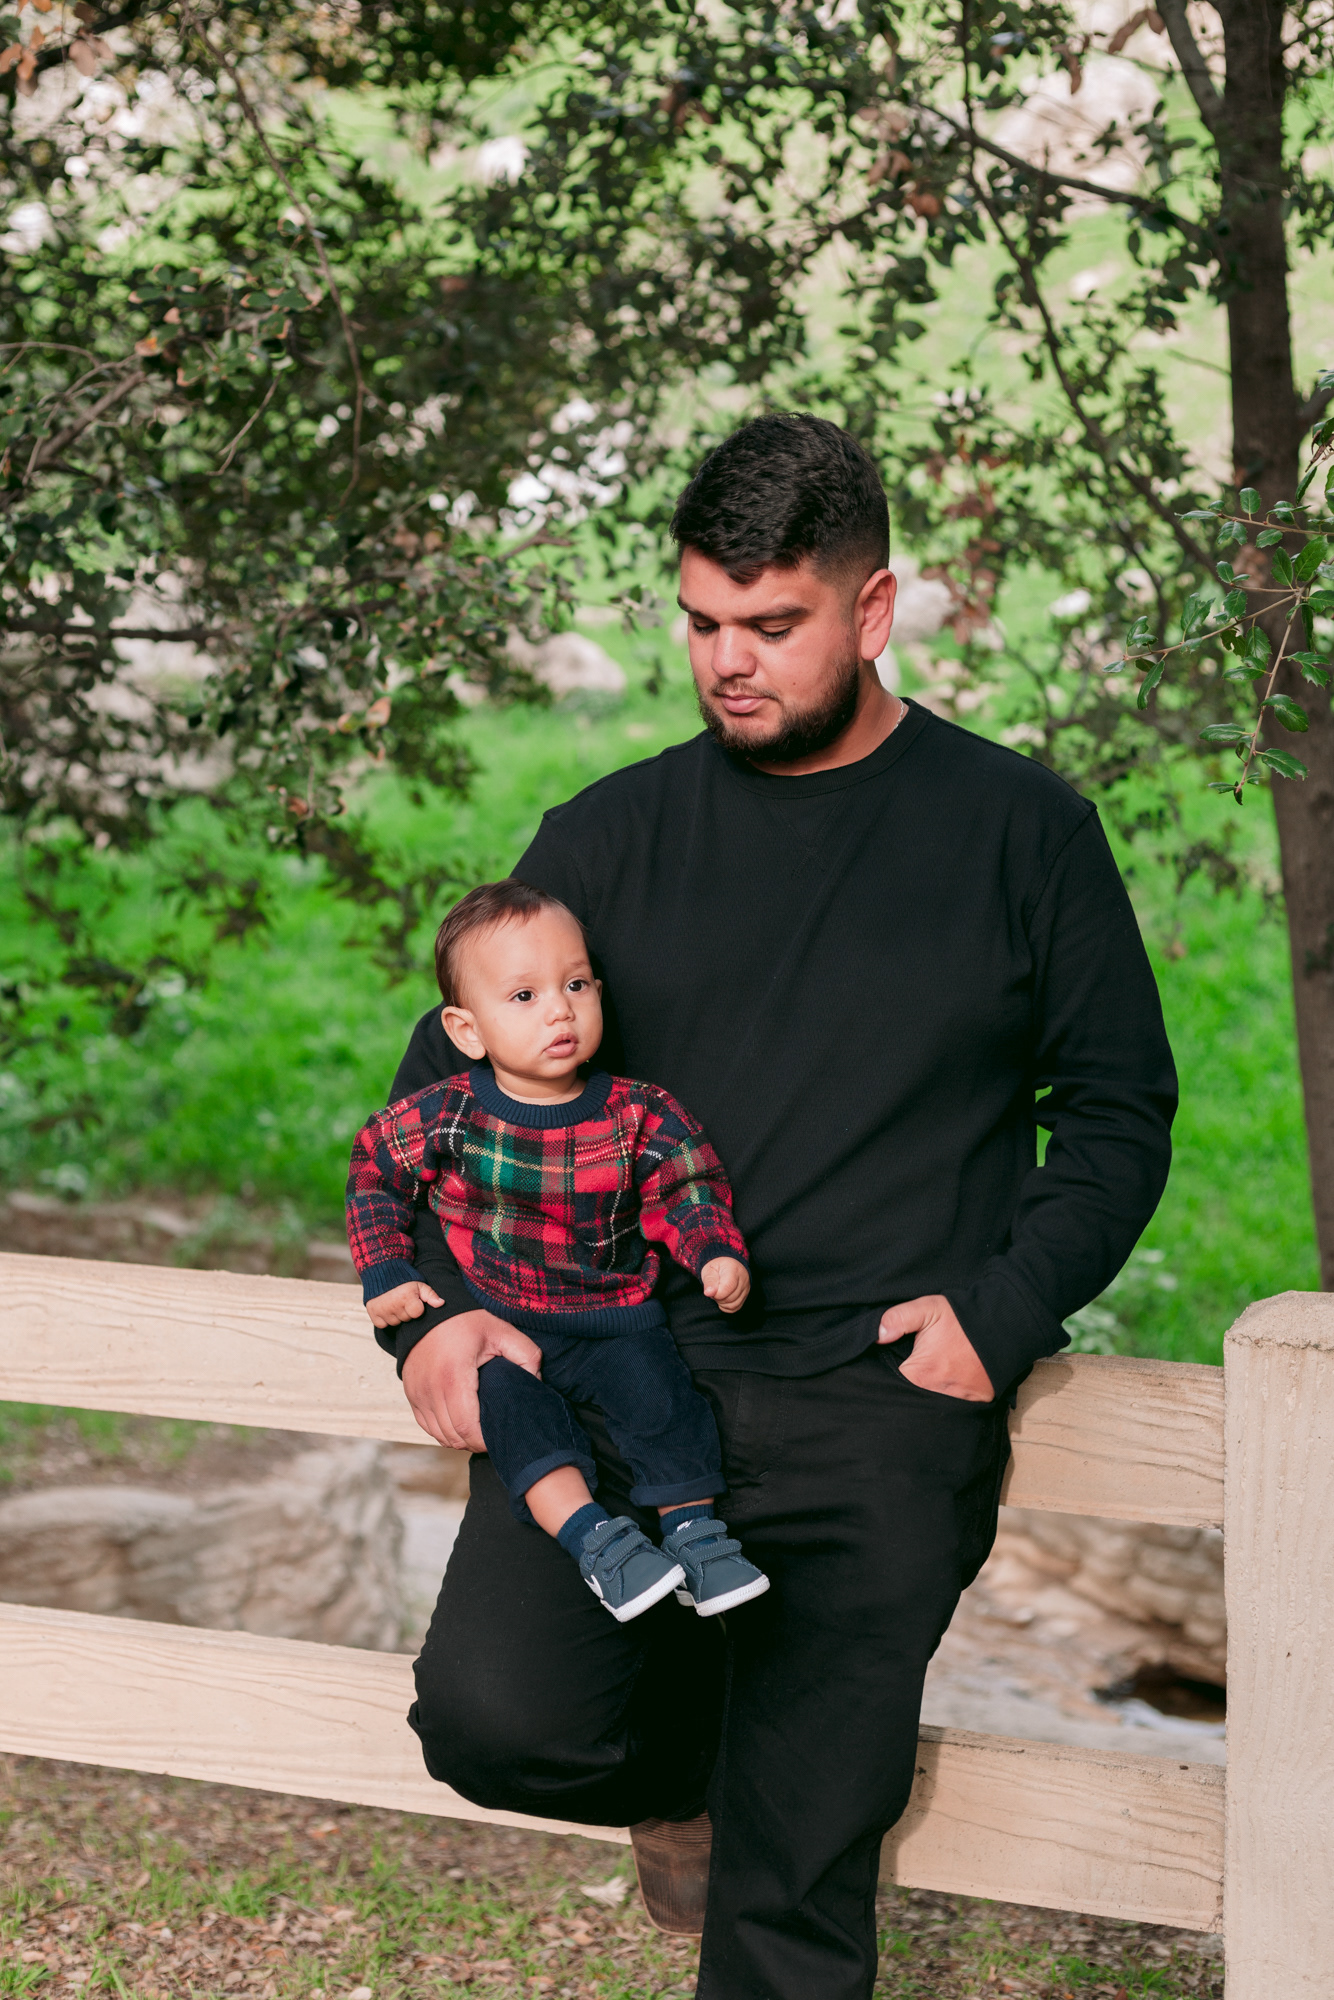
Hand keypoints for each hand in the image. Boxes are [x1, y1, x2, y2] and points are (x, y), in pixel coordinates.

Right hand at [364, 1280, 443, 1329]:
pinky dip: (385, 1319)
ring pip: (395, 1323)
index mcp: (406, 1297)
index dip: (417, 1307)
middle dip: (406, 1312)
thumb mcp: (419, 1284)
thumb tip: (441, 1303)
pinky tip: (386, 1309)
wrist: (381, 1272)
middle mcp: (393, 1304)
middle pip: (406, 1319)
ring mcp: (382, 1310)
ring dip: (396, 1316)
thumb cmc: (404, 1280)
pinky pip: (382, 1325)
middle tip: (402, 1300)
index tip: (413, 1300)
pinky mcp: (373, 1313)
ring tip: (394, 1303)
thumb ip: (431, 1295)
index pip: (417, 1313)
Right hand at [401, 1309, 542, 1450]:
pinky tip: (459, 1423)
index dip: (484, 1441)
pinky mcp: (411, 1394)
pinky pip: (426, 1425)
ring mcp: (417, 1393)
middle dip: (475, 1443)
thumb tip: (536, 1383)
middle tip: (492, 1435)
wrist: (430, 1311)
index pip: (467, 1428)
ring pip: (439, 1434)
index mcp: (454, 1376)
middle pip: (453, 1436)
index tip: (499, 1435)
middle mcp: (431, 1389)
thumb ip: (527, 1356)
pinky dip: (443, 1430)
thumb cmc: (467, 1321)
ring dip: (459, 1438)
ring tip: (478, 1430)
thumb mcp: (502, 1331)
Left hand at [702, 1256, 749, 1313]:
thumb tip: (708, 1293)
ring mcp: (746, 1288)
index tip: (711, 1289)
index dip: (716, 1293)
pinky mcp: (745, 1296)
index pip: (728, 1287)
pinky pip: (735, 1307)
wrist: (727, 1265)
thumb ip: (709, 1281)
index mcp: (734, 1270)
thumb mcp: (709, 1270)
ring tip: (719, 1293)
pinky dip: (726, 1306)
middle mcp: (743, 1279)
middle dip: (718, 1297)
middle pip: (730, 1298)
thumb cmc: (717, 1267)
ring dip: (722, 1302)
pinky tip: (723, 1298)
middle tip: (714, 1289)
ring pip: (733, 1305)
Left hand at [877, 1294, 993, 1401]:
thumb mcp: (927, 1309)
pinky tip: (951, 1384)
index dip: (889, 1375)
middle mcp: (937, 1395)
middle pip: (912, 1399)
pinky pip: (957, 1409)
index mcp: (920, 1375)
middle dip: (908, 1389)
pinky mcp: (977, 1403)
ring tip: (933, 1377)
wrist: (1005, 1325)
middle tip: (918, 1370)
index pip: (892, 1386)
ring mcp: (959, 1402)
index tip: (896, 1365)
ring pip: (933, 1406)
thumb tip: (877, 1336)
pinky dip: (951, 1400)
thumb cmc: (963, 1319)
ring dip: (929, 1397)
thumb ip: (897, 1319)